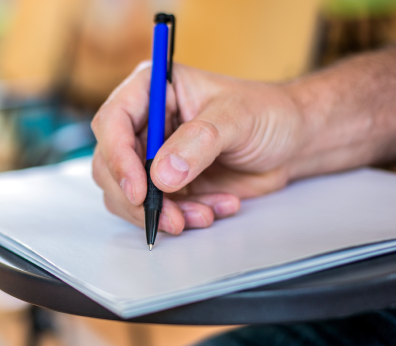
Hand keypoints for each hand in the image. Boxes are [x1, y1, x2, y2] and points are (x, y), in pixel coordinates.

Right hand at [91, 62, 305, 234]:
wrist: (290, 142)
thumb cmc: (267, 114)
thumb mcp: (237, 118)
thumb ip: (199, 141)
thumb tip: (162, 174)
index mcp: (153, 90)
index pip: (112, 121)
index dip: (117, 157)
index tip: (139, 189)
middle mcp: (146, 123)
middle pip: (110, 164)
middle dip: (137, 198)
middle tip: (170, 217)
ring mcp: (153, 156)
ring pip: (127, 194)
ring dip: (160, 213)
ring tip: (202, 214)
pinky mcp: (166, 184)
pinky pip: (154, 210)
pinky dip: (181, 218)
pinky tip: (214, 208)